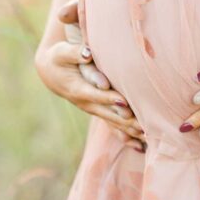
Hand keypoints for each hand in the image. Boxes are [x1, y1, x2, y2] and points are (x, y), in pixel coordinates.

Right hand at [35, 0, 145, 150]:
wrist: (52, 72)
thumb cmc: (59, 59)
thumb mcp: (62, 53)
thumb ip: (75, 53)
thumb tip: (86, 54)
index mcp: (77, 89)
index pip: (95, 95)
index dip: (109, 98)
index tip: (124, 101)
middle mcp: (85, 103)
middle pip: (107, 113)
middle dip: (125, 119)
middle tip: (142, 124)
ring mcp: (92, 109)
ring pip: (112, 122)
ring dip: (129, 130)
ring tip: (148, 136)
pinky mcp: (98, 110)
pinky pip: (112, 126)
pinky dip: (126, 136)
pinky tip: (140, 146)